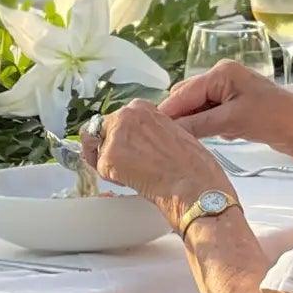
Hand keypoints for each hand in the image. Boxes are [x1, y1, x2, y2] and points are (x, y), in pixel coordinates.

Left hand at [87, 99, 230, 231]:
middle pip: (98, 132)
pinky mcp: (108, 158)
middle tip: (124, 167)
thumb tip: (134, 143)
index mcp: (141, 107)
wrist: (195, 185)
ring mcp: (115, 136)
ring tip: (135, 175)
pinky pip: (100, 171)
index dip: (118, 138)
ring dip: (109, 165)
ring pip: (97, 151)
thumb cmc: (193, 166)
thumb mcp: (170, 133)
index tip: (125, 149)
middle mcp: (125, 115)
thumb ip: (147, 132)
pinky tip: (135, 181)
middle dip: (106, 150)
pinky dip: (113, 179)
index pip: (114, 119)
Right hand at [160, 59, 285, 141]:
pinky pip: (209, 115)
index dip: (167, 112)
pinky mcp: (235, 106)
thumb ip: (197, 125)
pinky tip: (205, 139)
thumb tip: (169, 132)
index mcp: (221, 72)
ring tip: (178, 143)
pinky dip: (204, 127)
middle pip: (187, 98)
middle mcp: (222, 77)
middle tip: (164, 140)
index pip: (183, 92)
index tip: (149, 131)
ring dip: (191, 124)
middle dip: (178, 118)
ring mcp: (229, 91)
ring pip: (197, 108)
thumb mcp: (231, 121)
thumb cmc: (273, 118)